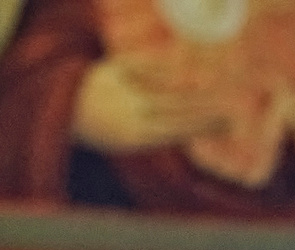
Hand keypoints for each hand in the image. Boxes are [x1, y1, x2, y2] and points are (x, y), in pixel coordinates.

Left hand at [71, 53, 249, 152]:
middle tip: (233, 109)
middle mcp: (128, 114)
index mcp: (133, 137)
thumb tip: (194, 129)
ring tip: (215, 84)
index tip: (229, 124)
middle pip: (177, 109)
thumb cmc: (103, 128)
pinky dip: (166, 67)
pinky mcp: (112, 70)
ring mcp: (120, 90)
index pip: (178, 130)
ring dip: (191, 84)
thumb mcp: (129, 138)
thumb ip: (157, 133)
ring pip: (164, 86)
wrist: (60, 110)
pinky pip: (143, 66)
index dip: (206, 126)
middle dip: (207, 108)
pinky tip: (186, 68)